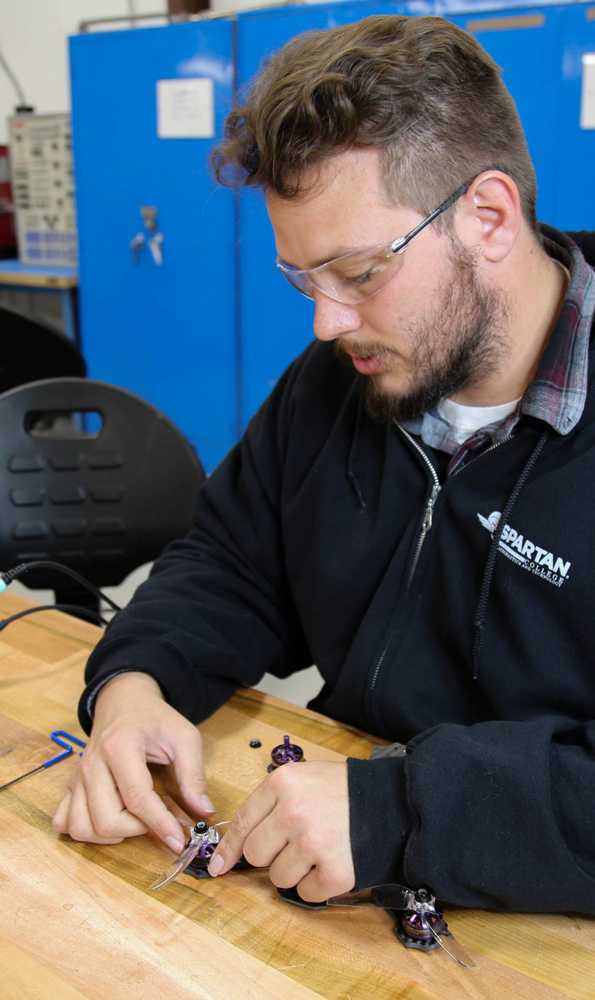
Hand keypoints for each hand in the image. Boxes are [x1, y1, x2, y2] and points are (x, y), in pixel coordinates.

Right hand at [52, 672, 213, 852]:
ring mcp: (77, 776)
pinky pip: (64, 822)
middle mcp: (92, 763)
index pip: (137, 798)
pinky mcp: (70, 784)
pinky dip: (85, 830)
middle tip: (158, 818)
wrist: (124, 701)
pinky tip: (108, 820)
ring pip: (81, 828)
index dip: (159, 824)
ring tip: (135, 820)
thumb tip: (205, 812)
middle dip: (137, 830)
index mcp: (121, 746)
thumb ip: (194, 775)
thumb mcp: (184, 737)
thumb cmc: (155, 719)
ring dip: (110, 836)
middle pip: (105, 820)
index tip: (178, 841)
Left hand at [208, 760, 354, 902]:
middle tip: (295, 844)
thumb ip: (269, 804)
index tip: (220, 866)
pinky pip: (307, 893)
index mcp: (283, 783)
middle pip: (256, 854)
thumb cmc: (343, 791)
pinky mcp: (335, 872)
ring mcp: (314, 843)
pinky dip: (318, 885)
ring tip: (319, 850)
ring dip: (295, 871)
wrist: (393, 801)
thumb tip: (232, 849)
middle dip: (271, 854)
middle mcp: (293, 812)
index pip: (242, 822)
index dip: (229, 848)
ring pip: (279, 878)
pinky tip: (333, 862)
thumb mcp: (303, 778)